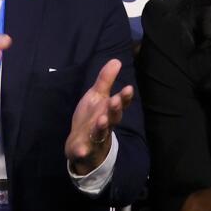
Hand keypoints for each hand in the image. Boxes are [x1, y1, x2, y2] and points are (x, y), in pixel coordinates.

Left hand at [65, 59, 133, 175]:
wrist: (82, 144)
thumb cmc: (92, 118)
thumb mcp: (97, 97)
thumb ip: (105, 81)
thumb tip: (116, 60)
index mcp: (108, 111)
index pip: (119, 104)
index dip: (124, 97)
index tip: (128, 88)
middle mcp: (105, 125)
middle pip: (113, 118)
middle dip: (115, 110)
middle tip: (115, 101)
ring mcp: (95, 138)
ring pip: (100, 133)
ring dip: (101, 127)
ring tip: (101, 120)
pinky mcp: (83, 149)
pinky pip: (84, 151)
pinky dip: (83, 151)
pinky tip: (82, 150)